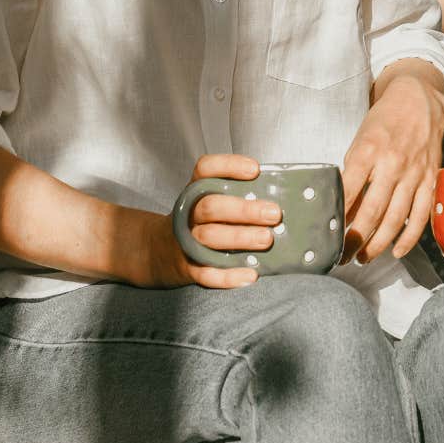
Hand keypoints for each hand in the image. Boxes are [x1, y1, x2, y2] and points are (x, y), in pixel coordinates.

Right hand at [140, 154, 277, 288]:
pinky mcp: (188, 267)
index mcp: (196, 190)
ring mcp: (186, 240)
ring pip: (209, 237)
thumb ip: (238, 196)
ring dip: (240, 238)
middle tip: (274, 214)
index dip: (229, 166)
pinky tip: (250, 275)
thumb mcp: (210, 200)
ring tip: (267, 239)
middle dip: (244, 210)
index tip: (255, 170)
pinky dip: (228, 276)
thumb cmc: (201, 221)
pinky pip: (206, 273)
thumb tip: (283, 198)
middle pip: (211, 207)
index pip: (205, 169)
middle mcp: (189, 213)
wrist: (160, 251)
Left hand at [342, 60, 443, 263]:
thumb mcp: (360, 138)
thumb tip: (342, 205)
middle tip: (341, 257)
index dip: (336, 217)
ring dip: (378, 244)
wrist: (420, 99)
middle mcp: (392, 164)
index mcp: (368, 151)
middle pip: (371, 212)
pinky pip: (420, 215)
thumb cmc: (384, 120)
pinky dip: (409, 237)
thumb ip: (353, 170)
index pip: (348, 191)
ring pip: (395, 219)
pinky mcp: (430, 179)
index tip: (326, 236)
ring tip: (363, 258)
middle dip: (354, 239)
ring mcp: (414, 173)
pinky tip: (396, 251)